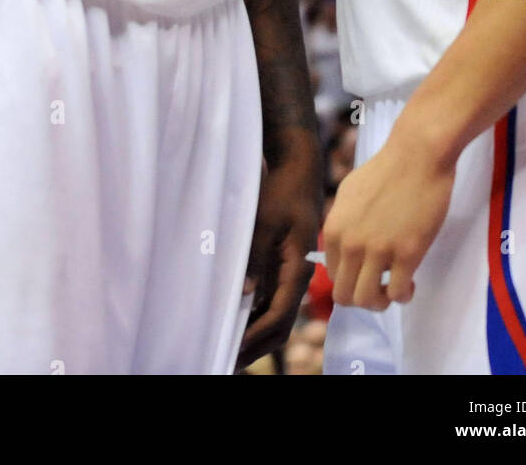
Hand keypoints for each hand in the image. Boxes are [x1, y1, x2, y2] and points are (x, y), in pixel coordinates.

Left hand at [236, 135, 321, 368]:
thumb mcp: (265, 220)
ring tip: (230, 347)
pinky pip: (274, 299)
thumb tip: (243, 295)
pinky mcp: (285, 264)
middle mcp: (298, 276)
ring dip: (256, 333)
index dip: (255, 336)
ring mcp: (292, 272)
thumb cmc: (282, 189)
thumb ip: (255, 257)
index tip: (231, 350)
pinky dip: (257, 316)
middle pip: (281, 324)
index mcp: (298, 268)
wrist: (298, 166)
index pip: (278, 315)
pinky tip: (238, 320)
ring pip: (277, 314)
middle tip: (227, 360)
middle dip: (256, 345)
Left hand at [323, 133, 455, 310]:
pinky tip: (411, 281)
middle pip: (345, 296)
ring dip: (382, 302)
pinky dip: (404, 295)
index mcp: (334, 230)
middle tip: (380, 287)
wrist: (417, 155)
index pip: (332, 276)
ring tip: (395, 286)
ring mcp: (378, 251)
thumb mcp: (349, 194)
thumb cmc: (386, 169)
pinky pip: (398, 293)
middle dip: (363, 299)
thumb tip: (344, 248)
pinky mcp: (406, 254)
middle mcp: (351, 244)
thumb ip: (343, 224)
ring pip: (369, 301)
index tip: (367, 274)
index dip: (351, 281)